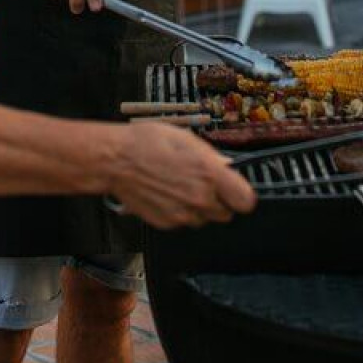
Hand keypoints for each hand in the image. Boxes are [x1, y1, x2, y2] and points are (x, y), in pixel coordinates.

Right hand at [107, 123, 256, 228]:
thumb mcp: (187, 139)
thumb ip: (212, 157)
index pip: (246, 201)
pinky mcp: (168, 223)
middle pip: (226, 214)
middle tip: (204, 184)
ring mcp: (184, 214)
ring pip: (204, 219)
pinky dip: (180, 211)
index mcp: (210, 174)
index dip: (242, 196)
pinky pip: (184, 221)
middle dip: (220, 201)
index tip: (236, 190)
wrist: (116, 160)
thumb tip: (226, 167)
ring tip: (180, 186)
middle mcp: (200, 198)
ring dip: (199, 207)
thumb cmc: (147, 143)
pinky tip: (167, 193)